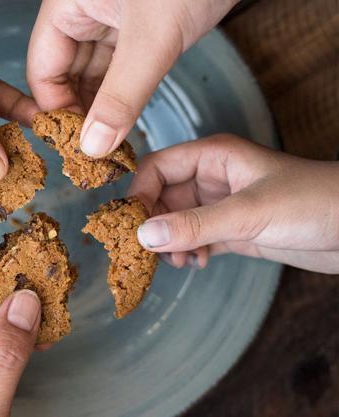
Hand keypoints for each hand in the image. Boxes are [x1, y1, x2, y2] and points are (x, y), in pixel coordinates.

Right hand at [27, 0, 237, 157]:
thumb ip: (122, 95)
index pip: (43, 70)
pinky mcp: (141, 29)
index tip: (75, 146)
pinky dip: (123, 97)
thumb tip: (94, 144)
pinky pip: (121, 70)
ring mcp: (112, 21)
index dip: (56, 110)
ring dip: (101, 111)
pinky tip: (125, 124)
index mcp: (68, 6)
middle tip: (93, 154)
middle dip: (79, 114)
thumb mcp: (153, 38)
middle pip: (65, 75)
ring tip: (109, 147)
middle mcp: (84, 13)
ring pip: (94, 75)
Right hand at [128, 135, 338, 273]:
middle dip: (153, 225)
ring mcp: (223, 205)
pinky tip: (198, 263)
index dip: (139, 193)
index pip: (157, 168)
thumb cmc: (315, 203)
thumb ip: (195, 225)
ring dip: (171, 243)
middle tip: (150, 253)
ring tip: (180, 262)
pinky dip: (190, 252)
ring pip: (176, 221)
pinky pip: (196, 239)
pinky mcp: (234, 230)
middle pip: (162, 197)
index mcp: (214, 156)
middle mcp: (213, 178)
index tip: (131, 225)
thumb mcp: (250, 213)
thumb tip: (144, 236)